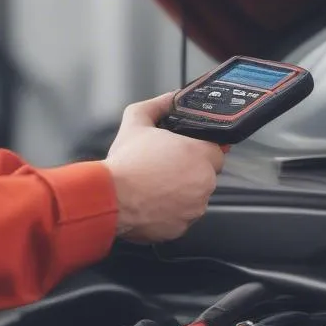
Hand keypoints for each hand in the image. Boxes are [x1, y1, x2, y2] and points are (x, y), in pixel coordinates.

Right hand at [104, 91, 225, 241]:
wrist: (108, 199)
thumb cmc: (124, 164)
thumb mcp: (136, 120)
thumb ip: (159, 104)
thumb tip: (170, 98)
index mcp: (199, 155)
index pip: (217, 152)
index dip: (200, 151)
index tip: (185, 153)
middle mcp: (202, 183)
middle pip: (205, 176)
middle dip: (189, 172)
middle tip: (165, 168)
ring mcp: (194, 208)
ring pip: (195, 198)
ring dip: (180, 192)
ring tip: (155, 186)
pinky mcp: (182, 227)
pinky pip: (182, 217)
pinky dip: (170, 212)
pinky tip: (152, 202)